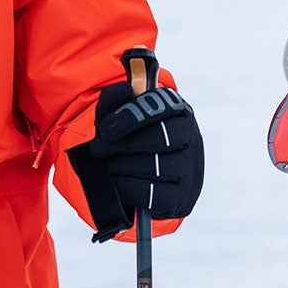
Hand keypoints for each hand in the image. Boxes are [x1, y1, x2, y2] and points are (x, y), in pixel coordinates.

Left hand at [67, 79, 203, 242]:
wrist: (142, 179)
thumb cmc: (131, 141)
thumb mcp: (120, 118)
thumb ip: (116, 101)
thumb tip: (123, 88)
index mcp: (177, 111)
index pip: (160, 106)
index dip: (130, 116)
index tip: (104, 130)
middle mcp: (190, 138)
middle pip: (159, 138)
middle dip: (122, 145)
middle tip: (97, 149)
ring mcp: (189, 170)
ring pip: (155, 167)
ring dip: (122, 167)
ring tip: (110, 166)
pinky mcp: (181, 198)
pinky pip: (153, 195)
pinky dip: (129, 189)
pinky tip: (118, 184)